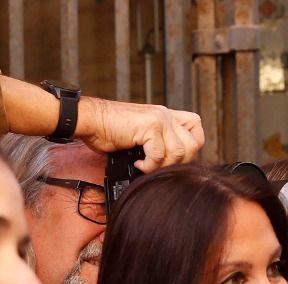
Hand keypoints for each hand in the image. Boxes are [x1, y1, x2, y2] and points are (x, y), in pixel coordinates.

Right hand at [77, 97, 203, 170]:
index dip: (192, 147)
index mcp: (167, 115)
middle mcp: (165, 114)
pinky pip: (159, 155)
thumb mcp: (142, 137)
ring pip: (179, 152)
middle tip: (158, 166)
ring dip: (162, 166)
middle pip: (192, 145)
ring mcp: (159, 118)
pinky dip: (149, 166)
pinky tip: (138, 163)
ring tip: (146, 164)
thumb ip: (161, 143)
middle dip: (178, 163)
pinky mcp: (149, 126)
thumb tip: (176, 166)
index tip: (175, 159)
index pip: (197, 129)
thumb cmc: (111, 131)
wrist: (90, 121)